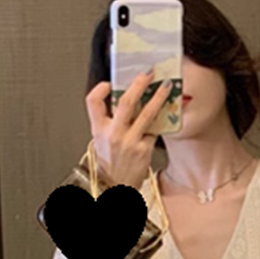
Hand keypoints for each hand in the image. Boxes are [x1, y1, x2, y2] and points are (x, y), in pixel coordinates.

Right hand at [85, 69, 170, 188]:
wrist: (116, 185)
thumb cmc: (110, 161)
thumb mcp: (100, 140)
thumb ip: (108, 121)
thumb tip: (125, 101)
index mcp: (98, 129)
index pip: (93, 102)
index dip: (100, 89)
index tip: (109, 83)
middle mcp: (113, 134)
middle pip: (125, 102)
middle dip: (139, 85)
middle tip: (149, 74)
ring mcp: (130, 142)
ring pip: (146, 114)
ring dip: (158, 98)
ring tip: (166, 87)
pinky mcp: (144, 150)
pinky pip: (153, 130)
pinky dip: (159, 120)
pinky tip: (167, 111)